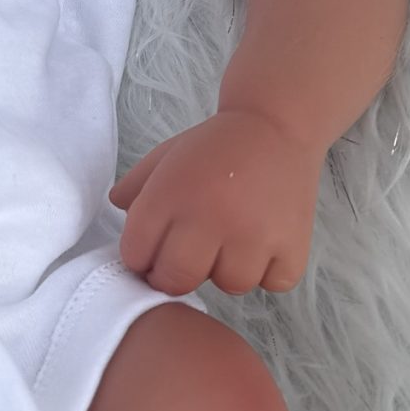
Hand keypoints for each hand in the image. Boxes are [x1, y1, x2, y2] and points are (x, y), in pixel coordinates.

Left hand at [108, 109, 323, 296]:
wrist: (276, 124)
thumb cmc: (215, 146)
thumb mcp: (165, 157)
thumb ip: (135, 186)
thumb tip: (117, 212)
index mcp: (170, 196)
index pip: (136, 256)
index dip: (141, 258)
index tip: (153, 252)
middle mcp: (210, 219)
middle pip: (177, 281)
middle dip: (176, 275)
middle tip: (189, 257)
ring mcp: (254, 236)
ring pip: (229, 286)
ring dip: (227, 271)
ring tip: (234, 241)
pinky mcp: (292, 246)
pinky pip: (272, 283)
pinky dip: (269, 270)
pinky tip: (266, 242)